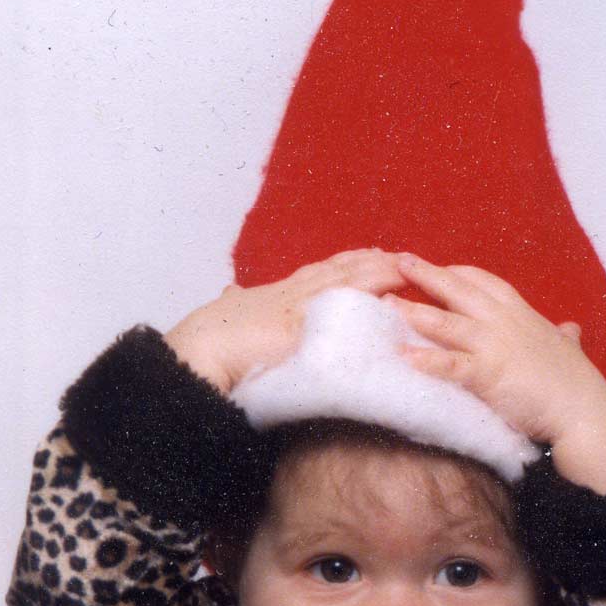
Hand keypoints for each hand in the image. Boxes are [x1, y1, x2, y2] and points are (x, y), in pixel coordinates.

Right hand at [165, 249, 406, 393]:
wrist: (199, 351)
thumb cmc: (207, 341)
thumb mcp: (225, 314)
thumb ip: (234, 304)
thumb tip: (230, 293)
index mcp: (275, 293)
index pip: (318, 272)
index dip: (345, 263)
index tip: (367, 255)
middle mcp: (292, 293)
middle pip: (339, 269)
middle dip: (370, 262)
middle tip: (400, 255)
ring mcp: (301, 308)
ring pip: (347, 280)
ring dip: (378, 272)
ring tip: (406, 267)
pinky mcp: (307, 328)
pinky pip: (345, 310)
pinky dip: (369, 300)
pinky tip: (392, 297)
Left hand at [387, 254, 605, 493]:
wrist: (584, 411)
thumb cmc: (576, 383)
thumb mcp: (570, 349)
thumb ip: (564, 337)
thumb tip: (570, 328)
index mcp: (521, 314)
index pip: (484, 282)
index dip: (458, 273)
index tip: (437, 267)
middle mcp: (505, 323)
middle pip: (459, 291)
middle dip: (427, 274)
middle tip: (397, 261)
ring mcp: (495, 347)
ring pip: (448, 322)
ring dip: (415, 311)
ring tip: (386, 303)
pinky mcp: (489, 375)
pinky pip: (451, 365)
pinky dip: (426, 360)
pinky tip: (403, 356)